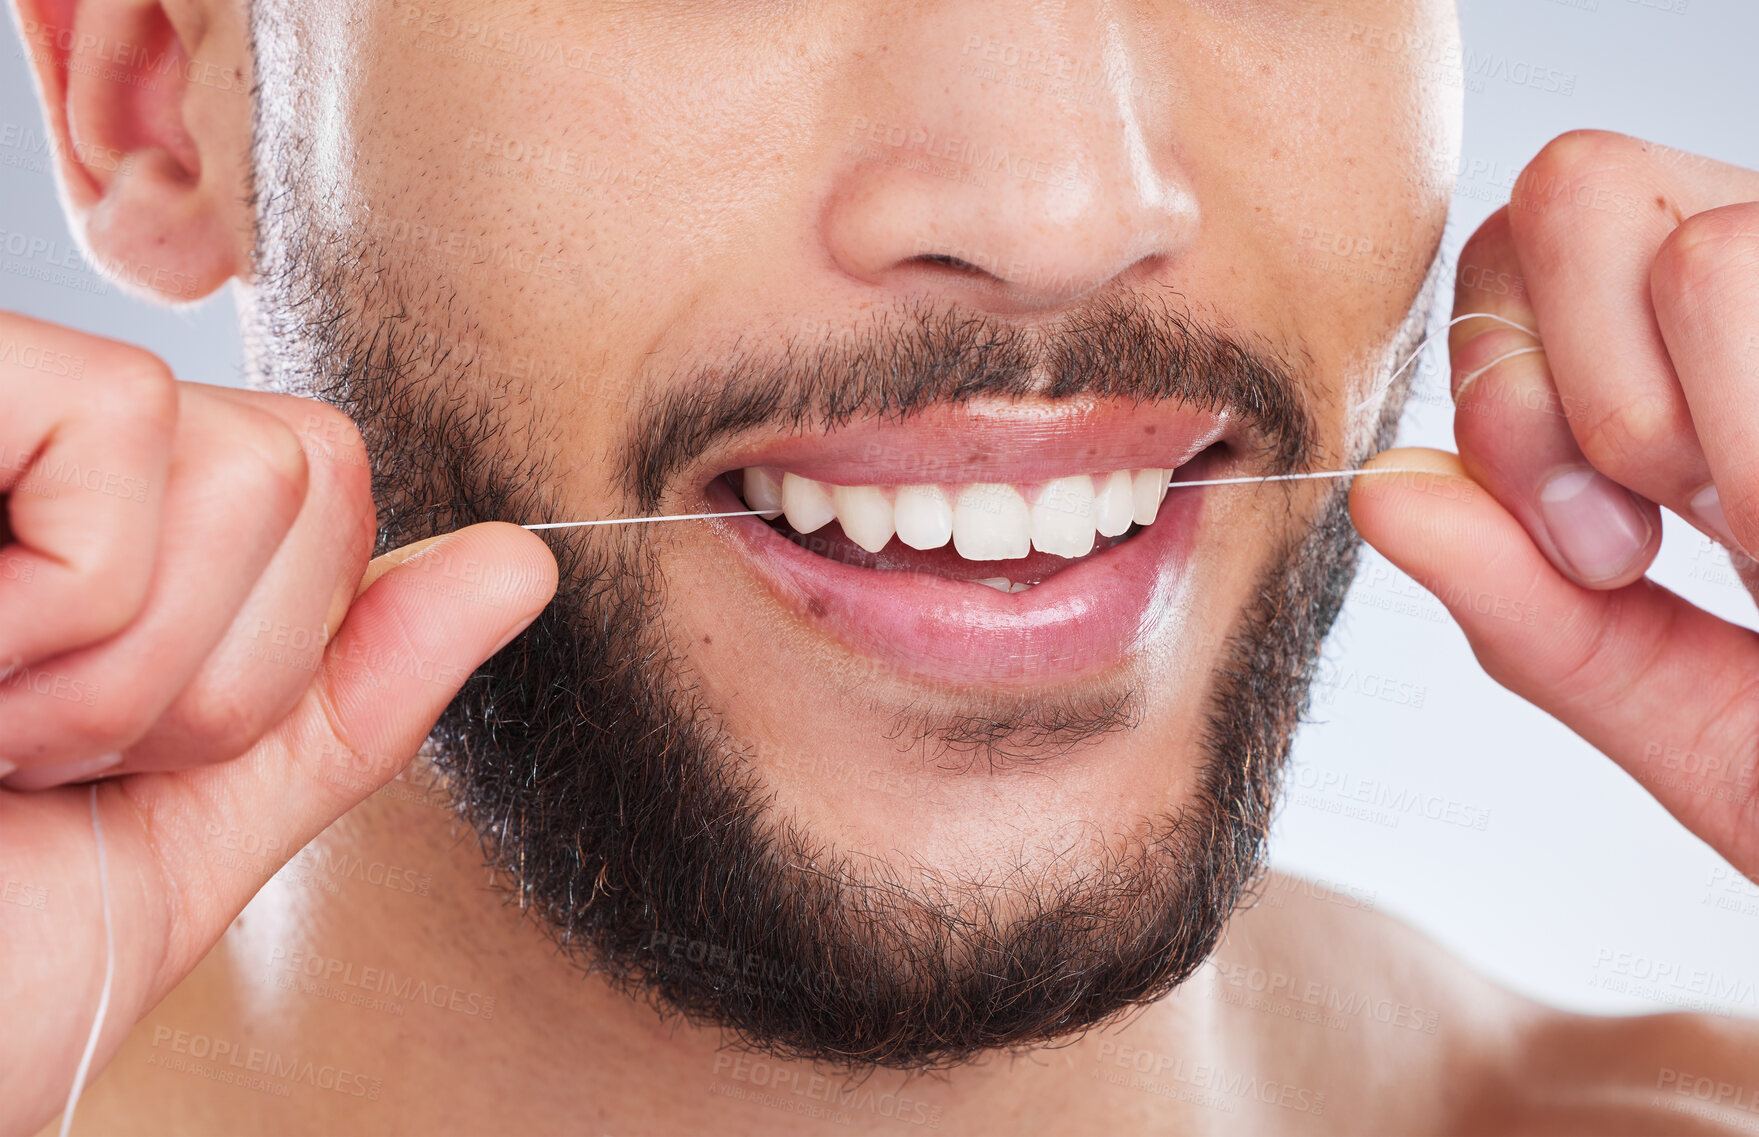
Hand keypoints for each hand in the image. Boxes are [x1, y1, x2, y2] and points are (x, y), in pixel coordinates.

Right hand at [0, 312, 557, 1132]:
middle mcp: (26, 452)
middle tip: (33, 751)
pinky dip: (63, 607)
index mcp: (97, 536)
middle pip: (308, 464)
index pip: (323, 473)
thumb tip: (523, 565)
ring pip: (247, 459)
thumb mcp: (186, 831)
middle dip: (203, 673)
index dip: (268, 646)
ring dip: (122, 665)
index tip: (113, 750)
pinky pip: (124, 423)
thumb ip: (347, 699)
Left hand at [1352, 130, 1758, 878]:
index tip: (1597, 548)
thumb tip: (1378, 485)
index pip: (1512, 249)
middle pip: (1572, 193)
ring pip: (1710, 246)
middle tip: (1673, 533)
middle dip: (1587, 396)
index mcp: (1695, 370)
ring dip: (1720, 426)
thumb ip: (1535, 618)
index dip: (1507, 391)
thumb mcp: (1698, 722)